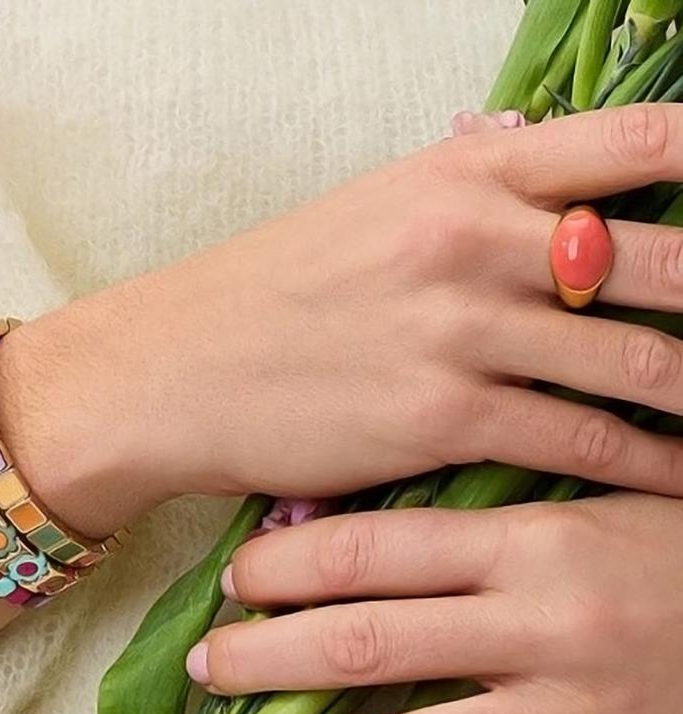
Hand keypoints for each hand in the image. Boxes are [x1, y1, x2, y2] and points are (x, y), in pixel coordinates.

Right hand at [7, 104, 682, 535]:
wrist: (174, 372)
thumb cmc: (267, 295)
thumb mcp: (369, 218)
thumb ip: (470, 207)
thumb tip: (560, 203)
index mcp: (459, 177)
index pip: (636, 140)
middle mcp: (473, 242)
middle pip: (663, 260)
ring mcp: (461, 333)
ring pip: (635, 360)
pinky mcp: (442, 420)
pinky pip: (578, 440)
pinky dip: (643, 464)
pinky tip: (674, 479)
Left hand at [187, 493, 682, 713]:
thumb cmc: (666, 541)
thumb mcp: (572, 502)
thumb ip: (471, 524)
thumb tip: (349, 546)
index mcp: (529, 540)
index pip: (370, 552)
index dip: (285, 568)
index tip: (237, 581)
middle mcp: (548, 624)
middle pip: (367, 645)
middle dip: (266, 657)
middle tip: (213, 664)